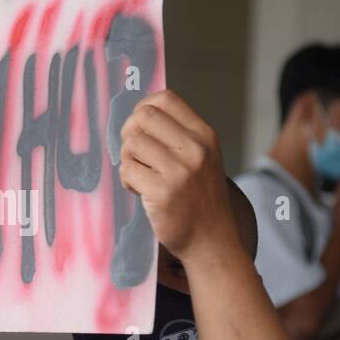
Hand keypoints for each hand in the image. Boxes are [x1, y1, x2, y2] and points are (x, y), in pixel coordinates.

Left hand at [118, 90, 240, 264]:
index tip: (140, 127)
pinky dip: (127, 180)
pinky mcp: (162, 192)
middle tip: (134, 153)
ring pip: (131, 143)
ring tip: (140, 176)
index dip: (144, 108)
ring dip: (127, 159)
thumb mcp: (202, 157)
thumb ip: (177, 135)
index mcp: (204, 135)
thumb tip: (137, 115)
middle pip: (143, 117)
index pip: (166, 99)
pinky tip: (139, 190)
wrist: (212, 240)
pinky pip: (127, 170)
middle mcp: (195, 149)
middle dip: (129, 133)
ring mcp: (179, 171)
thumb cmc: (200, 198)